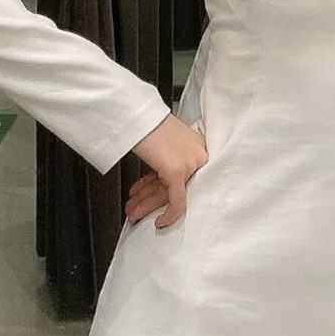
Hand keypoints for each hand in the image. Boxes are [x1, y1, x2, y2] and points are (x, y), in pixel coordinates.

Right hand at [128, 113, 207, 227]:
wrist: (135, 113)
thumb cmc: (146, 124)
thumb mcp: (165, 144)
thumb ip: (170, 161)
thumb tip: (161, 182)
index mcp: (199, 147)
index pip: (185, 177)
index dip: (164, 191)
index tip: (156, 202)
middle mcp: (200, 155)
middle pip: (177, 187)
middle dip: (152, 202)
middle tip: (140, 212)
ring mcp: (191, 163)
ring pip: (171, 195)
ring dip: (148, 206)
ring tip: (134, 212)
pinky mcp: (179, 170)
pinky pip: (177, 201)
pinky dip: (168, 214)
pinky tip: (159, 222)